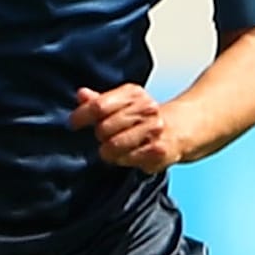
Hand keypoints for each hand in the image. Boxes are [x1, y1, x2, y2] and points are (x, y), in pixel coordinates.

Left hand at [69, 85, 183, 173]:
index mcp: (133, 94)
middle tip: (106, 137)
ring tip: (117, 147)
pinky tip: (130, 155)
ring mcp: (154, 129)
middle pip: (103, 128)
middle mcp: (146, 109)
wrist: (180, 128)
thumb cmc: (143, 117)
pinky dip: (123, 160)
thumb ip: (99, 101)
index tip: (74, 123)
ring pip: (112, 147)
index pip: (98, 105)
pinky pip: (126, 160)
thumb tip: (81, 94)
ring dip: (110, 151)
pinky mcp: (158, 150)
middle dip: (100, 136)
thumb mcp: (122, 103)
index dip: (81, 116)